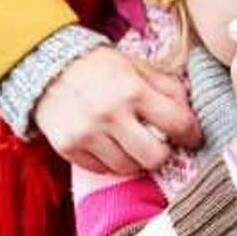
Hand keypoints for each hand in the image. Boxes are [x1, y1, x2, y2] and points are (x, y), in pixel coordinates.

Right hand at [33, 46, 200, 174]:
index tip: (191, 136)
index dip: (192, 134)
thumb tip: (190, 112)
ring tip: (132, 143)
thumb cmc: (98, 66)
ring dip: (136, 159)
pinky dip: (110, 161)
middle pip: (155, 157)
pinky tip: (109, 144)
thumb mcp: (136, 66)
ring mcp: (88, 134)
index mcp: (133, 90)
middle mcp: (111, 115)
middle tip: (160, 144)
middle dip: (163, 153)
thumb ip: (166, 86)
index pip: (178, 124)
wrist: (44, 65)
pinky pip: (102, 170)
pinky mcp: (69, 148)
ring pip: (128, 168)